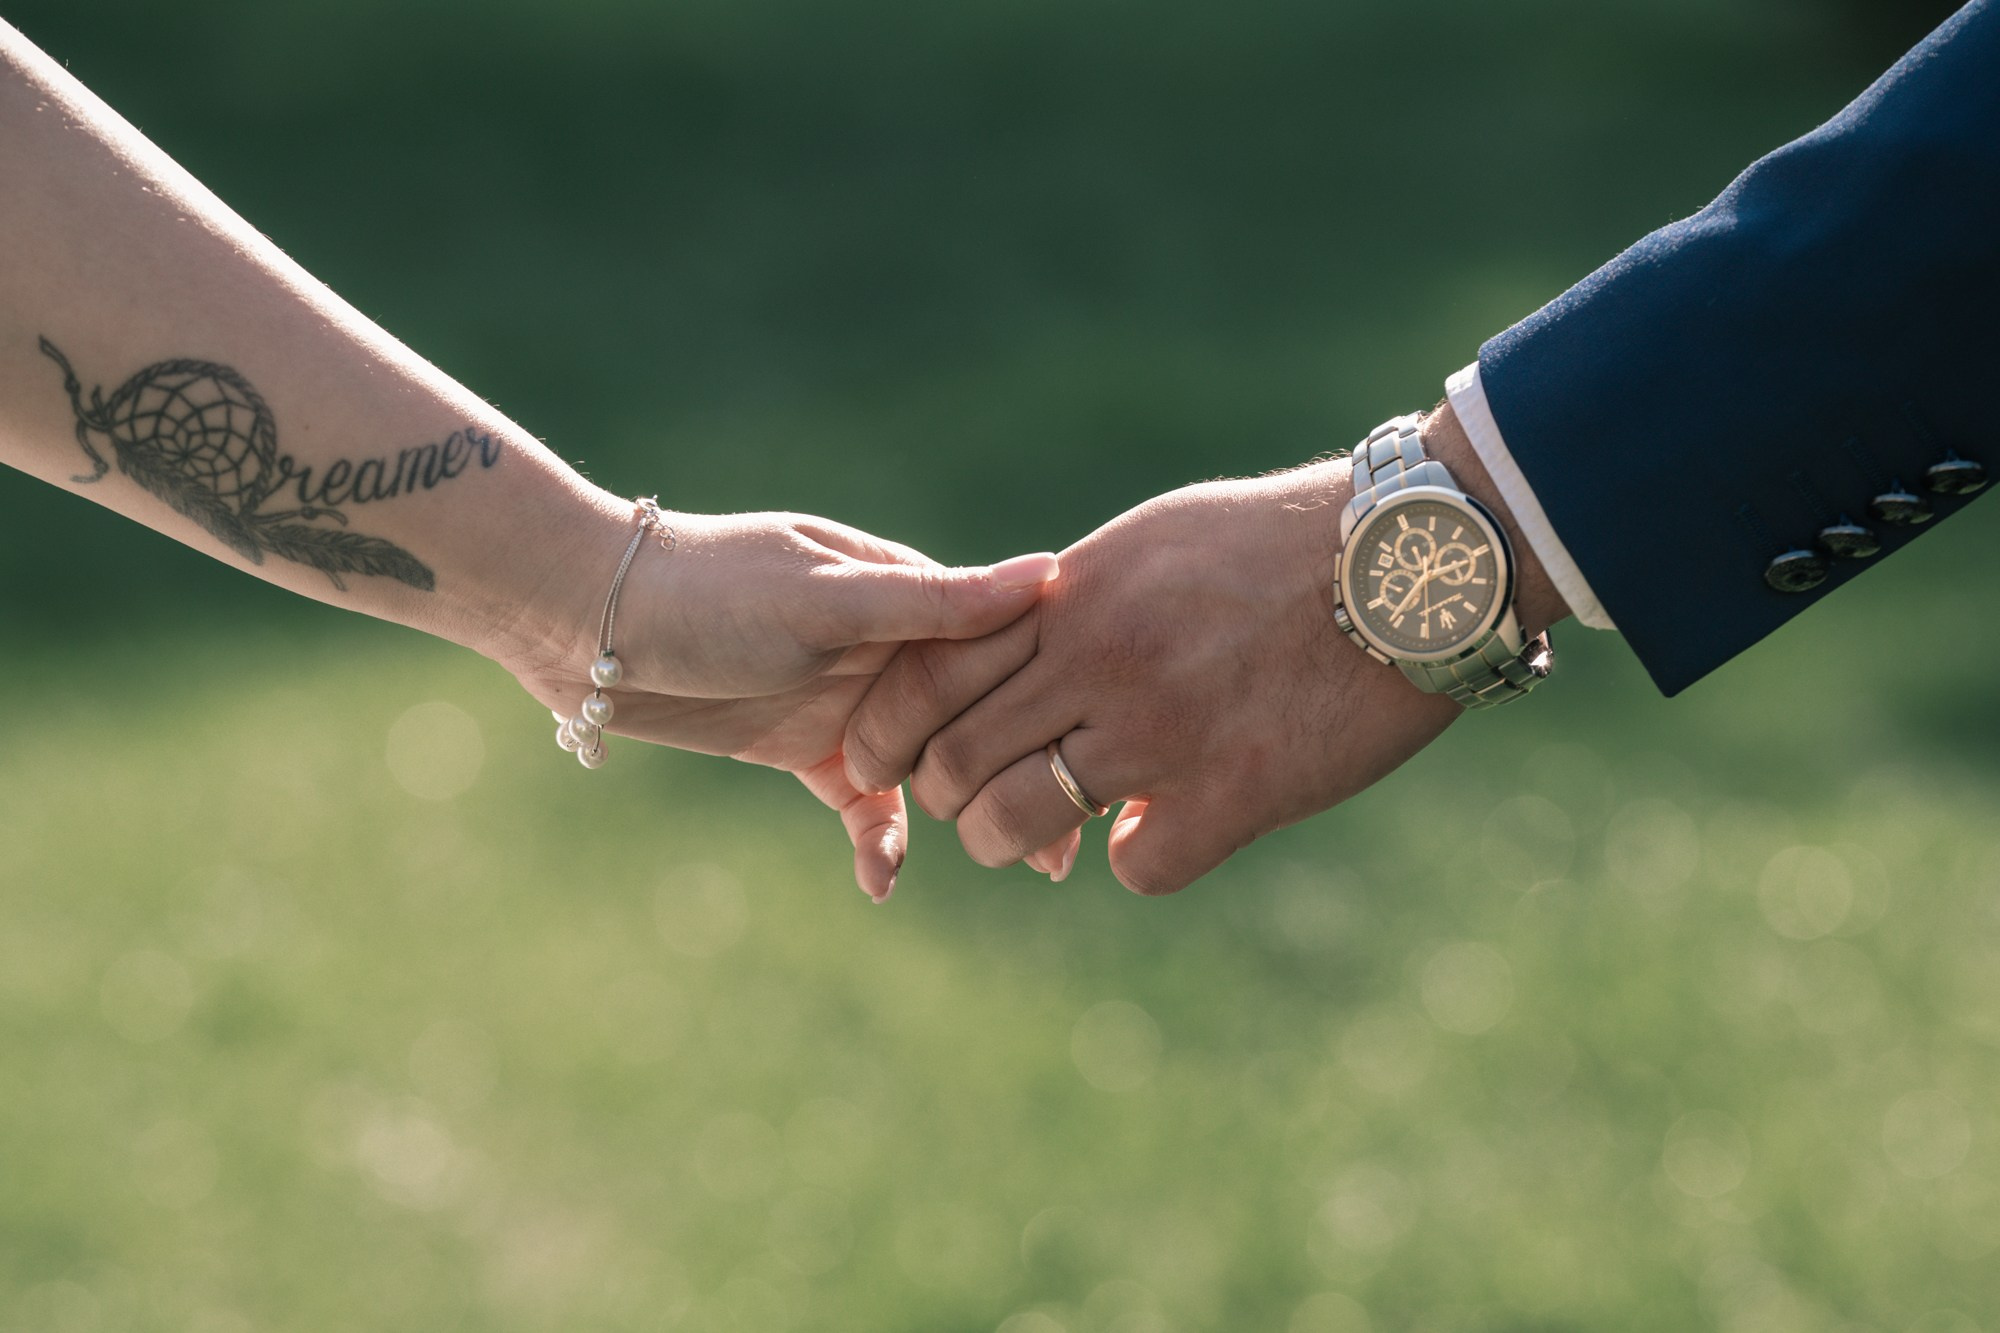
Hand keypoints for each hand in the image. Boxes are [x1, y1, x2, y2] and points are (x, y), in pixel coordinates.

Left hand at [504, 502, 1057, 900]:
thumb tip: (1047, 575)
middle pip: (979, 717)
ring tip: (1016, 866)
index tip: (1104, 755)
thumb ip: (931, 602)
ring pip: (929, 767)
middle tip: (1066, 848)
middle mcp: (888, 647)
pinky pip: (861, 804)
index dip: (1056, 700)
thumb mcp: (825, 595)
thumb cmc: (708, 588)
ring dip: (966, 812)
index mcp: (905, 594)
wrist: (587, 620)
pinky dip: (879, 841)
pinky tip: (883, 882)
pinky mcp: (802, 747)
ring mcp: (848, 700)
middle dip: (1023, 775)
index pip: (1004, 647)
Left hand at [841, 406, 1566, 894]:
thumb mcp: (1154, 543)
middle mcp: (1099, 661)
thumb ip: (1076, 599)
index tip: (879, 761)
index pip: (928, 673)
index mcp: (1071, 597)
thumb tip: (1025, 642)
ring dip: (1015, 844)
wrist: (1410, 561)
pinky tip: (1162, 832)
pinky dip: (1139, 860)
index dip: (889, 730)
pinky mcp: (1235, 792)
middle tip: (974, 807)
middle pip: (958, 760)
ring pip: (1020, 823)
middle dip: (948, 798)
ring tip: (1040, 839)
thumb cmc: (1281, 542)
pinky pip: (1136, 867)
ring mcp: (1162, 730)